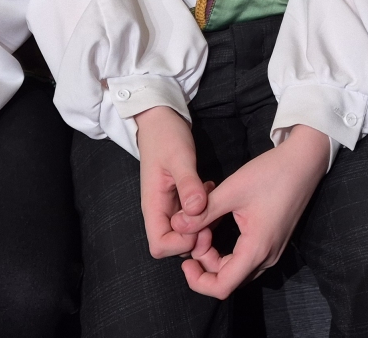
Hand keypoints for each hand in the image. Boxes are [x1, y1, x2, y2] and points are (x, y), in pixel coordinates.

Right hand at [135, 105, 209, 258]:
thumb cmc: (166, 136)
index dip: (181, 243)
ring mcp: (169, 206)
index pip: (160, 246)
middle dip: (197, 236)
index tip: (201, 226)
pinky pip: (191, 216)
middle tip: (214, 213)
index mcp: (153, 207)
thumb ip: (188, 184)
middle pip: (174, 245)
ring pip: (186, 231)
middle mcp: (159, 212)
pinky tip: (211, 191)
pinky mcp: (178, 199)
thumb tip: (196, 210)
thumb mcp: (179, 158)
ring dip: (203, 222)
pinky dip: (204, 210)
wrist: (160, 120)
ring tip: (213, 197)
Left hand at [174, 125, 331, 299]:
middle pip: (228, 279)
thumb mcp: (232, 190)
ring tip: (204, 226)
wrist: (305, 160)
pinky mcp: (273, 241)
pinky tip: (217, 223)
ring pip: (236, 269)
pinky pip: (245, 257)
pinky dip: (227, 249)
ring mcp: (273, 250)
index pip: (222, 287)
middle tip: (195, 231)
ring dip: (215, 255)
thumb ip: (202, 213)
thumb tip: (176, 226)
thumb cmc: (271, 173)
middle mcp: (267, 257)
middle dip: (204, 262)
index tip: (184, 261)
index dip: (197, 281)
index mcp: (257, 249)